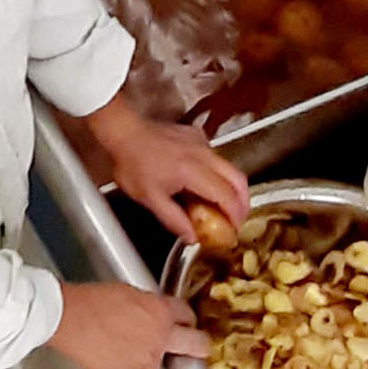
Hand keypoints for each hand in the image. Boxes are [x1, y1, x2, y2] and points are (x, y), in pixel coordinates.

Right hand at [48, 282, 210, 368]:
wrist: (68, 318)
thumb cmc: (91, 301)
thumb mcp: (129, 292)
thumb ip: (150, 305)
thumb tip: (155, 312)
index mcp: (161, 312)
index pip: (187, 315)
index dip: (186, 318)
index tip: (186, 322)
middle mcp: (159, 338)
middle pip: (195, 345)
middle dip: (198, 345)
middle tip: (198, 346)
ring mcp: (145, 360)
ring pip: (157, 363)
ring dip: (148, 357)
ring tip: (126, 346)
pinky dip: (126, 368)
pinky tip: (112, 355)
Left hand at [84, 93, 250, 244]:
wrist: (124, 132)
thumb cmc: (131, 161)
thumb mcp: (149, 198)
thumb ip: (174, 220)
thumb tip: (191, 236)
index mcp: (192, 172)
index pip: (226, 196)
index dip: (235, 215)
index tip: (234, 227)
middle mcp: (201, 155)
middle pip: (237, 179)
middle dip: (243, 201)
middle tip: (238, 217)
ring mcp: (200, 143)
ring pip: (229, 166)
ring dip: (232, 187)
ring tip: (224, 204)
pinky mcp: (196, 136)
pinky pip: (216, 156)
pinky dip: (220, 172)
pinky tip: (207, 182)